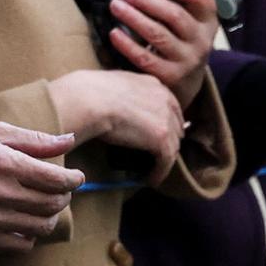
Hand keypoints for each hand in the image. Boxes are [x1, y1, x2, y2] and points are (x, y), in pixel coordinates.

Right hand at [0, 122, 82, 252]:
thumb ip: (36, 139)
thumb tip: (69, 140)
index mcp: (6, 163)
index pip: (55, 179)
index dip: (73, 179)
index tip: (76, 177)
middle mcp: (0, 192)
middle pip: (52, 203)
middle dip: (64, 196)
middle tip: (61, 190)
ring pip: (40, 226)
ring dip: (50, 217)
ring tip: (45, 206)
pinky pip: (20, 244)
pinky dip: (30, 235)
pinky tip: (25, 222)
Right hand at [48, 69, 182, 187]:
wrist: (90, 100)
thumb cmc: (92, 92)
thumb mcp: (117, 84)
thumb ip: (128, 93)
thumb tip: (121, 106)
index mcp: (155, 85)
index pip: (170, 108)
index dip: (166, 124)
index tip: (158, 136)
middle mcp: (165, 99)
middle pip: (175, 127)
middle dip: (168, 141)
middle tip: (157, 155)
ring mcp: (165, 118)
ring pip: (172, 145)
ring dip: (164, 160)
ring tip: (153, 171)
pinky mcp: (161, 138)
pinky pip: (166, 161)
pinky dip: (160, 172)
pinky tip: (150, 180)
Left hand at [108, 0, 216, 106]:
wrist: (187, 82)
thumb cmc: (180, 38)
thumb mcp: (182, 12)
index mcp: (207, 19)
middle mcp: (201, 39)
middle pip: (175, 15)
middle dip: (147, 1)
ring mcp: (187, 60)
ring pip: (158, 35)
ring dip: (134, 18)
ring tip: (115, 6)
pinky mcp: (170, 77)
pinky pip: (146, 59)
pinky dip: (128, 45)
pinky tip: (114, 33)